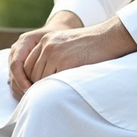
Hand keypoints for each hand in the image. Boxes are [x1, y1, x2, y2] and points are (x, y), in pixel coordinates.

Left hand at [9, 14, 136, 98]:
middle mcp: (47, 45)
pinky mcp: (66, 63)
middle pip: (31, 73)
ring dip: (45, 90)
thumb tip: (40, 80)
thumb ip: (52, 57)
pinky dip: (55, 89)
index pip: (27, 64)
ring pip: (40, 79)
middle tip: (40, 99)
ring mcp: (55, 53)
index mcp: (46, 40)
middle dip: (35, 87)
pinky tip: (61, 93)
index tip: (35, 91)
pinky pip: (52, 82)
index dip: (30, 80)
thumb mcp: (66, 45)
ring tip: (52, 97)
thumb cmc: (90, 46)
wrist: (109, 37)